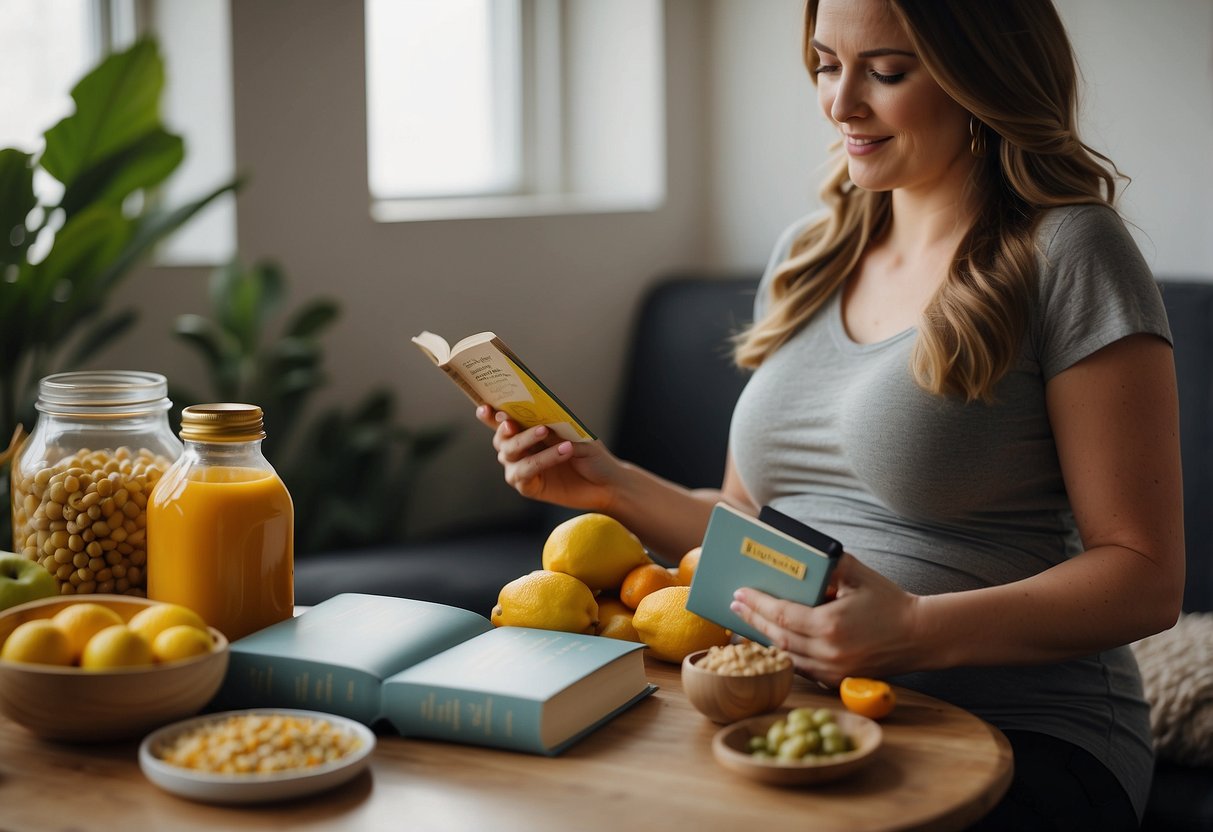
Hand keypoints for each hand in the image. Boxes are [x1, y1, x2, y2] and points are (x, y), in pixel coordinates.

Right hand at [476, 405, 621, 510]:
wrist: (608, 482)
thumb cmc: (591, 454)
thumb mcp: (574, 434)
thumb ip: (553, 428)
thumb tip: (535, 418)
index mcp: (527, 432)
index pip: (502, 421)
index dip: (490, 415)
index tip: (486, 407)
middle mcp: (520, 450)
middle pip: (501, 438)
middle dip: (503, 428)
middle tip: (511, 421)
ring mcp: (522, 469)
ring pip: (509, 454)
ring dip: (526, 440)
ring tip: (546, 431)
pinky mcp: (529, 487)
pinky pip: (525, 472)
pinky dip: (542, 460)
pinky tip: (563, 451)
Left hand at [729, 554, 923, 686]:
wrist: (922, 635)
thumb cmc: (891, 602)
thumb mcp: (860, 574)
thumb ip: (829, 563)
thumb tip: (800, 554)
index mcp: (830, 625)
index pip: (782, 615)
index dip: (757, 604)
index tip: (739, 593)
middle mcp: (828, 652)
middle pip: (778, 638)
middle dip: (753, 620)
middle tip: (735, 606)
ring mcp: (833, 670)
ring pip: (787, 656)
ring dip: (765, 639)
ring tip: (748, 622)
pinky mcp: (838, 680)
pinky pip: (803, 669)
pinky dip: (786, 654)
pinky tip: (775, 641)